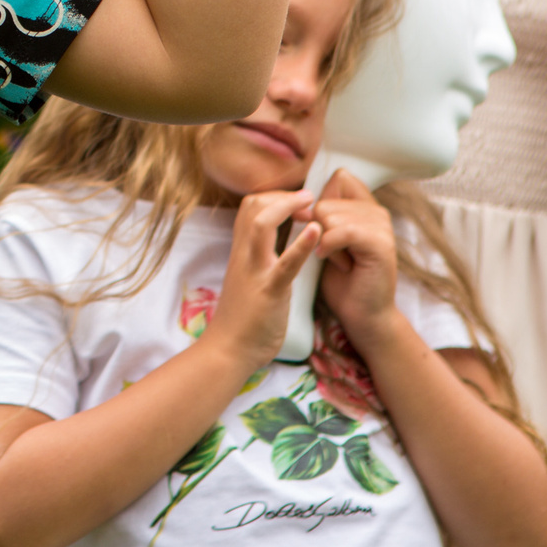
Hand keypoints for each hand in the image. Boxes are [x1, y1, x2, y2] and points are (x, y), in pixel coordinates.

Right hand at [203, 189, 318, 371]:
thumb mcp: (247, 278)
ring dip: (289, 207)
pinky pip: (285, 263)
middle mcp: (244, 255)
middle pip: (253, 205)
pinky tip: (317, 232)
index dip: (274, 197)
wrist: (229, 350)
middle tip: (309, 202)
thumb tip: (275, 245)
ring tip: (312, 206)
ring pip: (262, 223)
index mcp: (241, 251)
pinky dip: (301, 244)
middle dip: (282, 196)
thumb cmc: (241, 318)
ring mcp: (255, 271)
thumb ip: (257, 259)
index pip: (250, 207)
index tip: (298, 204)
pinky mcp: (270, 291)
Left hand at [312, 169, 400, 345]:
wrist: (360, 315)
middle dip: (317, 230)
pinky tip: (330, 260)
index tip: (319, 228)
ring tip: (337, 260)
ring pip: (329, 215)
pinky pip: (342, 231)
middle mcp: (376, 212)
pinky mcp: (381, 245)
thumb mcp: (325, 239)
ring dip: (323, 242)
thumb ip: (322, 213)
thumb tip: (303, 193)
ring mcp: (382, 227)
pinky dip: (328, 247)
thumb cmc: (339, 279)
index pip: (338, 178)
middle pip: (324, 200)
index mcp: (364, 208)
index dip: (317, 202)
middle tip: (333, 253)